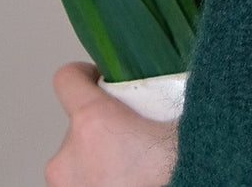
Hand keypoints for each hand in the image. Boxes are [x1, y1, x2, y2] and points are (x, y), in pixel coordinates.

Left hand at [46, 62, 178, 186]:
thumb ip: (166, 97)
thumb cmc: (180, 167)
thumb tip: (184, 77)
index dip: (85, 75)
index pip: (67, 79)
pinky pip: (79, 185)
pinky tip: (126, 182)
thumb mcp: (180, 120)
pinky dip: (97, 183)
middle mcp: (67, 156)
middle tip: (135, 139)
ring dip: (97, 162)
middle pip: (77, 127)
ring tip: (133, 171)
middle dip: (103, 130)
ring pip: (76, 163)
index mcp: (93, 122)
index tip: (101, 80)